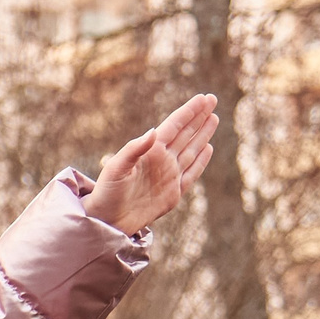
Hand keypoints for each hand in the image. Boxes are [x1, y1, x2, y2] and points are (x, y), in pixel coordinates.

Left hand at [84, 93, 217, 235]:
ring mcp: (169, 175)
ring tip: (213, 117)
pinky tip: (208, 147)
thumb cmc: (106, 192)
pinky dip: (201, 160)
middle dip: (199, 117)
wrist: (107, 220)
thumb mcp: (116, 169)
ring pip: (192, 149)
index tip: (203, 98)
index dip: (189, 112)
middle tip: (212, 99)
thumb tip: (154, 131)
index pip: (174, 126)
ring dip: (203, 134)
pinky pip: (192, 172)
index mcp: (149, 151)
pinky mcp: (174, 192)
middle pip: (185, 134)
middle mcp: (161, 160)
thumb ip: (134, 149)